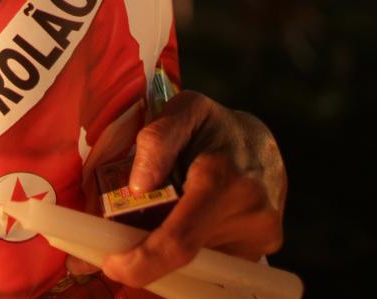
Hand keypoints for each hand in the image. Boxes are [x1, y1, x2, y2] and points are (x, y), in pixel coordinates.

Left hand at [100, 91, 285, 287]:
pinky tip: (192, 217)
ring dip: (173, 244)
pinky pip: (216, 257)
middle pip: (183, 253)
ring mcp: (261, 234)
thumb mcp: (183, 110)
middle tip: (126, 228)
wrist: (263, 140)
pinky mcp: (264, 245)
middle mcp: (249, 212)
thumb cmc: (214, 125)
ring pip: (198, 258)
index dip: (143, 262)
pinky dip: (194, 244)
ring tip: (171, 209)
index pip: (180, 241)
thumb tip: (138, 186)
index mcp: (221, 179)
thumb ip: (157, 140)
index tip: (112, 265)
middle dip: (148, 247)